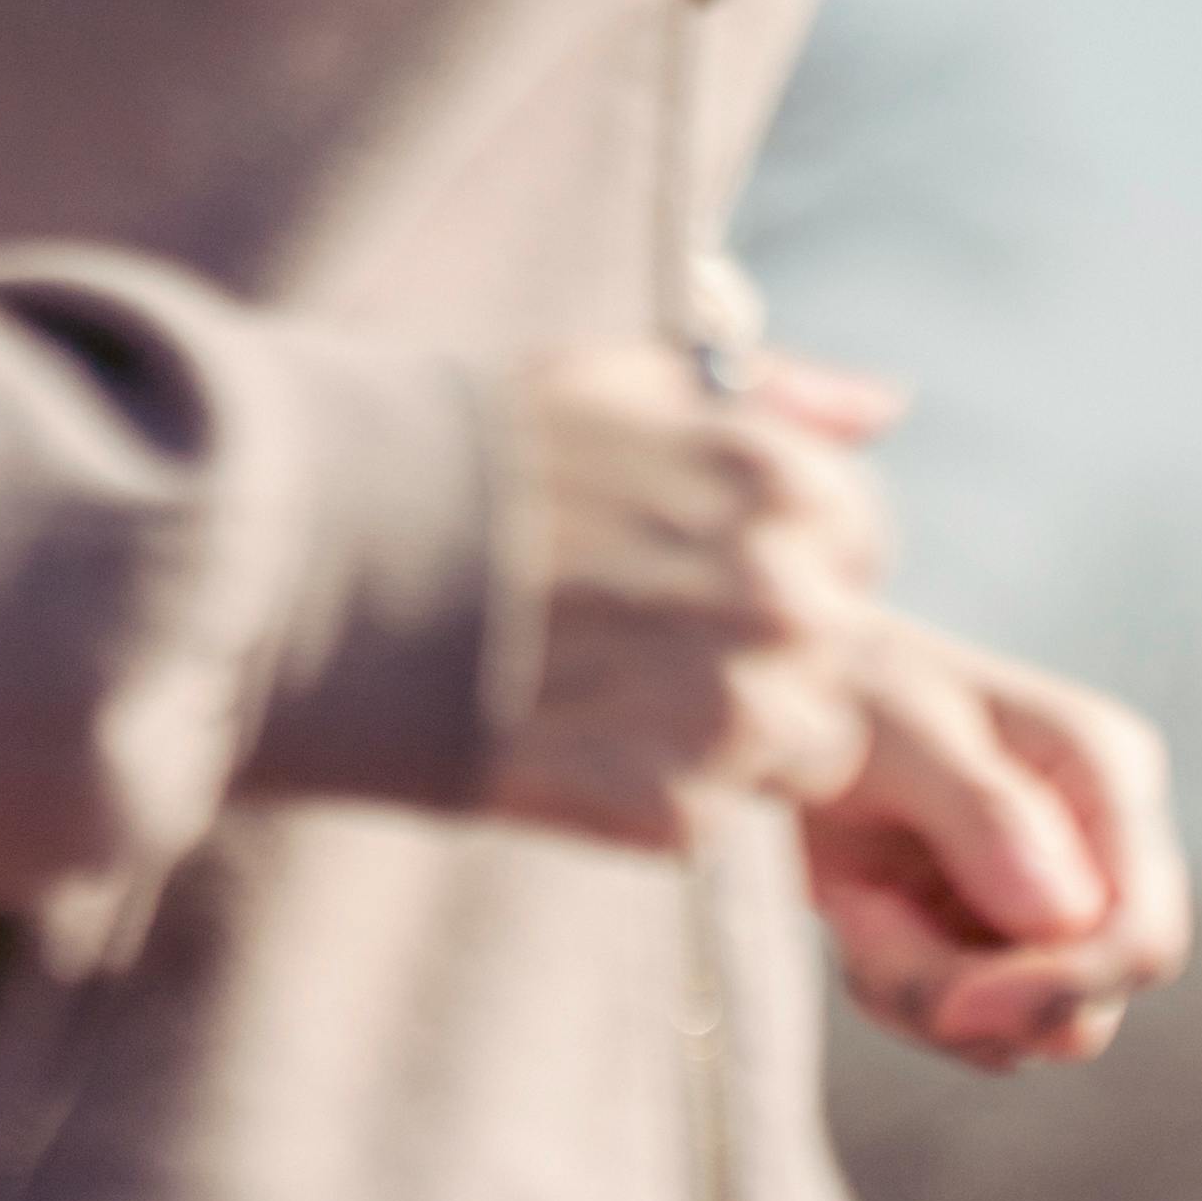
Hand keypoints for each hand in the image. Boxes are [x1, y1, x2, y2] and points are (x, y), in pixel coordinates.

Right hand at [490, 339, 892, 851]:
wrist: (317, 559)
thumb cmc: (464, 452)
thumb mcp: (623, 379)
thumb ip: (775, 397)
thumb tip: (884, 407)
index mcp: (781, 481)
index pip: (857, 539)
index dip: (782, 555)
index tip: (696, 565)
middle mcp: (783, 596)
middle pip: (835, 655)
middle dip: (759, 653)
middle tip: (634, 641)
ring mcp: (731, 710)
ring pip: (795, 754)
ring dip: (720, 740)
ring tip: (598, 698)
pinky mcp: (669, 808)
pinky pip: (706, 821)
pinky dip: (644, 797)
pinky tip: (560, 743)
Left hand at [803, 619, 1190, 1068]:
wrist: (776, 699)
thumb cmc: (841, 686)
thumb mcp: (898, 730)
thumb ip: (986, 812)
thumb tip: (1067, 917)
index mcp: (1105, 772)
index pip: (1141, 938)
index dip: (1058, 989)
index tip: (949, 1001)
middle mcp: (1099, 844)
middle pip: (1084, 1007)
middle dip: (967, 998)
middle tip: (865, 927)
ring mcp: (1050, 901)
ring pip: (1020, 1032)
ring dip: (919, 994)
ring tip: (855, 904)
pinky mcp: (997, 943)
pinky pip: (968, 1030)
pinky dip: (899, 995)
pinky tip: (859, 917)